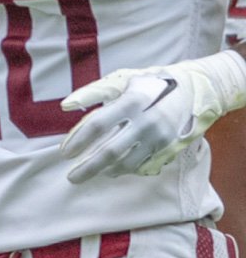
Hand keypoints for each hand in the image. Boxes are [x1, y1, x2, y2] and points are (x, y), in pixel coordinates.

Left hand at [59, 51, 245, 183]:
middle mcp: (147, 122)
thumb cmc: (149, 84)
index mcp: (132, 102)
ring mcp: (160, 138)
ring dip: (105, 171)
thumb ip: (93, 92)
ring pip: (127, 163)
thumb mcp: (122, 81)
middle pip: (112, 151)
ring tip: (89, 173)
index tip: (64, 152)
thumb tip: (65, 106)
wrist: (194, 91)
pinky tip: (111, 170)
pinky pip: (142, 165)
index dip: (79, 139)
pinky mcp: (169, 148)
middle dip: (89, 167)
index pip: (99, 124)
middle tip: (71, 177)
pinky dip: (124, 170)